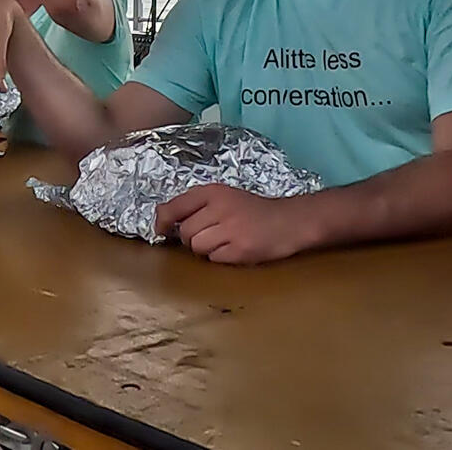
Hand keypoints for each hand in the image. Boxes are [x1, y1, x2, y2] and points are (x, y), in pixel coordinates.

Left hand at [154, 185, 315, 263]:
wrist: (290, 221)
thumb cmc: (254, 210)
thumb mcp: (224, 196)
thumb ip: (196, 205)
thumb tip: (162, 218)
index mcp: (214, 191)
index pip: (175, 206)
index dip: (164, 221)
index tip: (161, 230)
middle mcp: (220, 207)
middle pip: (186, 232)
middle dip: (193, 238)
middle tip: (212, 234)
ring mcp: (231, 229)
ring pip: (197, 247)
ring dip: (206, 249)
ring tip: (224, 241)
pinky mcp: (240, 249)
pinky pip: (214, 259)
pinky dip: (221, 258)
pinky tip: (235, 249)